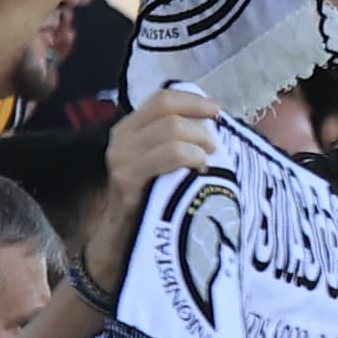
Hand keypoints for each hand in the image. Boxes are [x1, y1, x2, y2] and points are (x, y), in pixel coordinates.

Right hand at [83, 87, 222, 282]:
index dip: (193, 100)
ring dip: (199, 142)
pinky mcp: (128, 179)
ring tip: (208, 160)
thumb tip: (212, 121)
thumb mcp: (159, 161)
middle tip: (215, 145)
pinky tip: (199, 169)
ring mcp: (122, 159)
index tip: (216, 111)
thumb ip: (176, 138)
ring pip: (171, 131)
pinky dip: (192, 157)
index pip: (162, 99)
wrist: (123, 238)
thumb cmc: (151, 196)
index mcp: (129, 127)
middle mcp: (121, 138)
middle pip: (168, 113)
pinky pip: (170, 155)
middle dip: (200, 125)